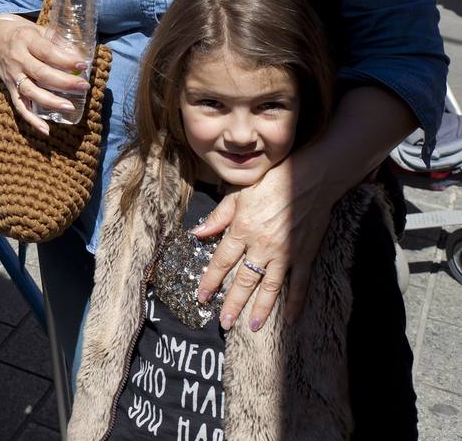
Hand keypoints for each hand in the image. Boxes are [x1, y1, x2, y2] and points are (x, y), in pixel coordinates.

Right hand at [0, 15, 89, 133]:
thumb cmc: (21, 34)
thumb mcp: (37, 29)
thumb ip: (56, 41)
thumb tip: (81, 54)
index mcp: (26, 40)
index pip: (47, 52)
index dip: (65, 60)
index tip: (83, 65)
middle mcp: (17, 59)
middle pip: (41, 74)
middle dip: (64, 82)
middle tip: (83, 86)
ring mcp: (12, 76)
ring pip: (30, 91)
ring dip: (51, 101)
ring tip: (69, 107)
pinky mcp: (9, 88)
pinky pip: (19, 106)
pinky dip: (31, 120)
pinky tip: (46, 129)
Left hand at [191, 152, 336, 330]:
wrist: (310, 179)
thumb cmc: (270, 183)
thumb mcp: (238, 195)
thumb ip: (218, 217)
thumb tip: (197, 233)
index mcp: (242, 230)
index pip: (221, 261)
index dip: (210, 281)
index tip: (201, 297)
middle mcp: (261, 245)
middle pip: (244, 280)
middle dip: (233, 303)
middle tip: (224, 323)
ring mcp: (285, 253)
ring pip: (270, 287)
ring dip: (260, 308)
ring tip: (252, 327)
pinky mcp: (304, 255)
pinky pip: (299, 283)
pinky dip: (295, 302)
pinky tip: (290, 319)